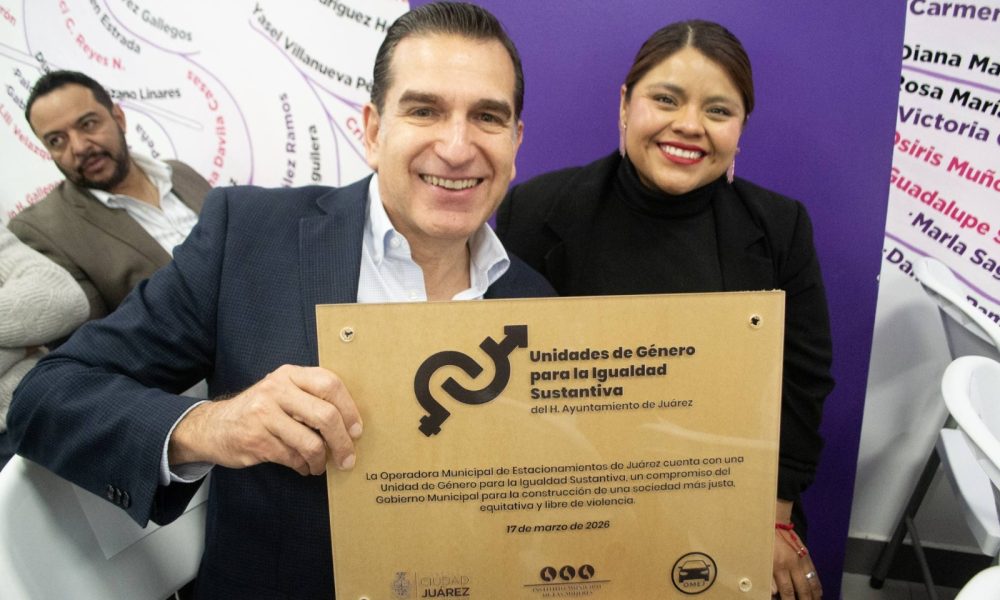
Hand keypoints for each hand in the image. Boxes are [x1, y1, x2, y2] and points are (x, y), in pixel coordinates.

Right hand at [168, 365, 362, 475]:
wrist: (214, 426)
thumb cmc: (260, 410)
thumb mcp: (283, 391)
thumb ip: (311, 397)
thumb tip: (350, 424)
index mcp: (289, 374)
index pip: (330, 384)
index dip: (349, 409)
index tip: (357, 430)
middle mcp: (276, 390)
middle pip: (325, 415)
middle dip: (342, 442)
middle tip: (348, 458)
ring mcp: (264, 415)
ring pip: (311, 443)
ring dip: (321, 460)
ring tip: (320, 465)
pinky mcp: (256, 440)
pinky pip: (293, 458)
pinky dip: (303, 466)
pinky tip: (302, 466)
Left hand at [771, 528, 821, 598]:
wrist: (775, 522)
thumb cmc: (765, 541)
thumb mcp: (761, 558)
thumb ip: (768, 577)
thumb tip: (774, 593)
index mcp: (779, 565)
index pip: (787, 590)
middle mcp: (793, 564)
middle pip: (802, 589)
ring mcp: (802, 560)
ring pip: (812, 582)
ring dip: (814, 595)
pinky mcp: (807, 555)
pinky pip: (814, 573)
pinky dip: (817, 585)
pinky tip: (818, 592)